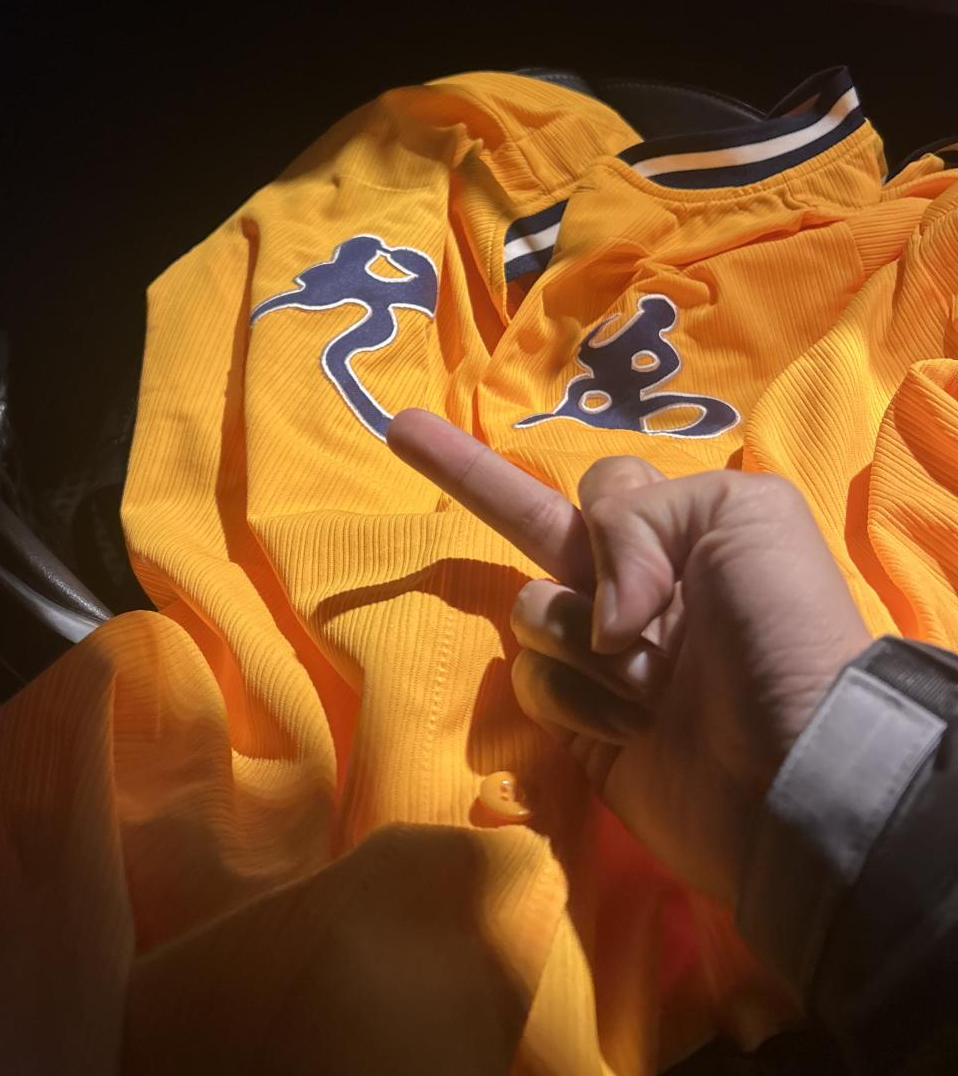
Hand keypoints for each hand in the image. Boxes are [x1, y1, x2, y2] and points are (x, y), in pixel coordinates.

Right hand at [386, 409, 870, 908]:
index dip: (607, 509)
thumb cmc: (777, 627)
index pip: (602, 485)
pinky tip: (633, 724)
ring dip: (585, 642)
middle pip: (531, 521)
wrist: (798, 770)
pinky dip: (578, 698)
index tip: (619, 527)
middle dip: (466, 473)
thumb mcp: (736, 517)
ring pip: (532, 610)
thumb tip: (593, 609)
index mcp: (680, 532)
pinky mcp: (580, 721)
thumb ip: (635, 513)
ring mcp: (601, 656)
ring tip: (651, 679)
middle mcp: (633, 586)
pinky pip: (535, 680)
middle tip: (400, 429)